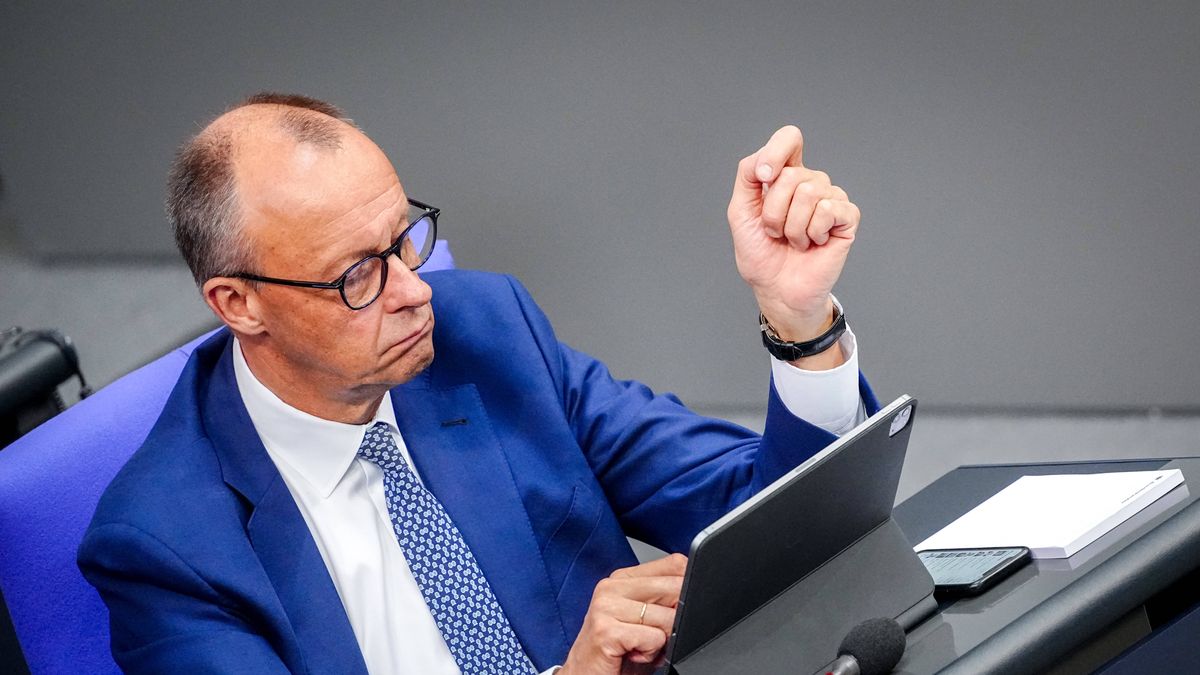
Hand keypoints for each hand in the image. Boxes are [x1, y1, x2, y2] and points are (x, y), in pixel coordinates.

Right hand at [559, 553, 686, 674]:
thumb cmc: (618, 653)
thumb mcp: (645, 620)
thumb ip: (665, 600)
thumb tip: (696, 593)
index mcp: (623, 578)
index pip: (674, 564)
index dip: (688, 588)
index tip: (674, 611)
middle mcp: (611, 587)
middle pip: (675, 588)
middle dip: (675, 619)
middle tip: (652, 636)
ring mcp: (606, 606)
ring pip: (667, 617)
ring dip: (661, 642)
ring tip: (638, 648)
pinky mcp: (606, 630)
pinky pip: (654, 638)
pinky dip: (650, 654)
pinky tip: (632, 655)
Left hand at [727, 126, 859, 348]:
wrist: (776, 289)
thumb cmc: (760, 253)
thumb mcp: (741, 211)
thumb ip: (747, 176)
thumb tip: (765, 159)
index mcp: (786, 176)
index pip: (790, 139)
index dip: (776, 152)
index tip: (763, 178)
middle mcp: (811, 182)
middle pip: (792, 174)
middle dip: (773, 211)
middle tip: (776, 232)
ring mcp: (831, 199)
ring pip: (808, 193)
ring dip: (792, 226)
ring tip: (794, 241)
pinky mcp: (847, 218)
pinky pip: (829, 210)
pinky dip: (812, 232)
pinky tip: (814, 243)